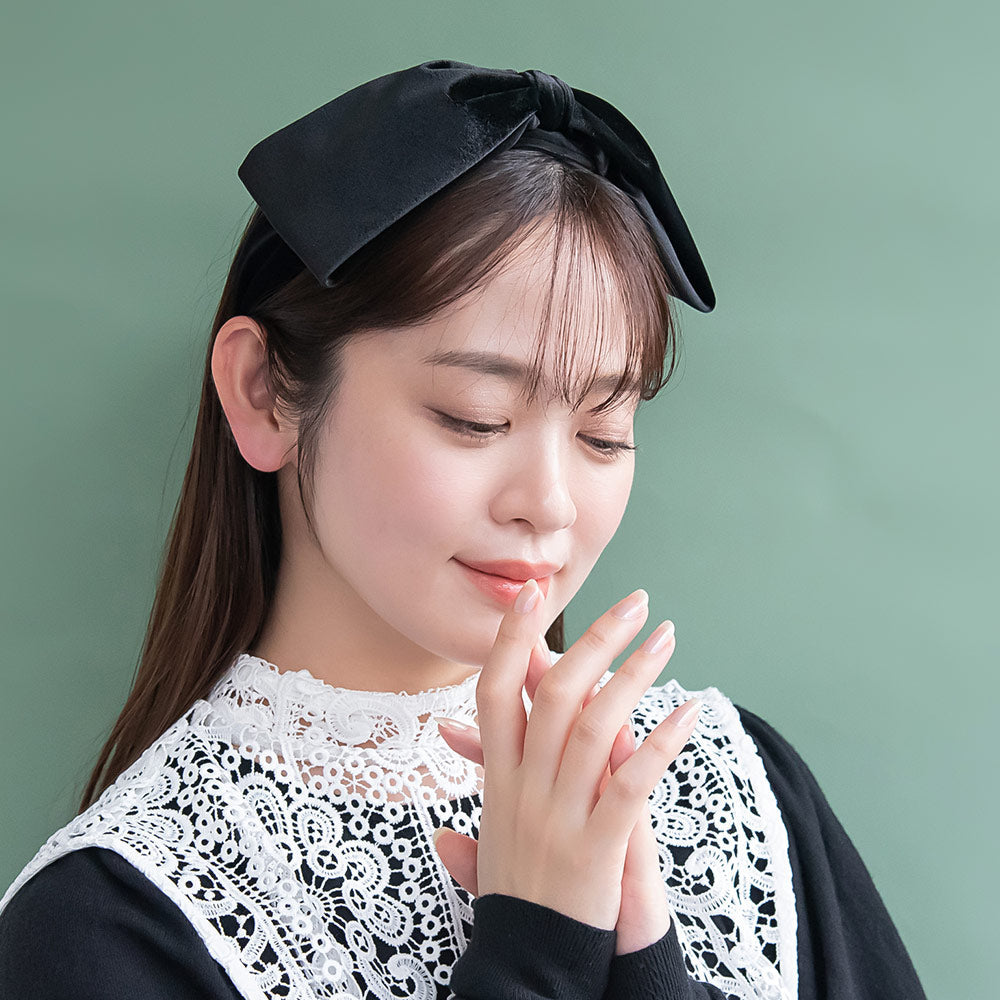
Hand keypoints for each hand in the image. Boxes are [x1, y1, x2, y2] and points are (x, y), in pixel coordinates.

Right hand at [432, 581, 698, 932]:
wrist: (529, 968)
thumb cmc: (517, 904)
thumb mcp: (488, 858)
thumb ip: (469, 831)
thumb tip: (443, 829)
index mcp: (497, 780)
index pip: (492, 691)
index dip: (511, 639)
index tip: (530, 594)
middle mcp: (523, 788)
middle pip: (553, 692)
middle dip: (595, 638)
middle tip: (635, 602)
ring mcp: (559, 815)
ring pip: (594, 725)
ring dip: (634, 674)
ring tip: (666, 638)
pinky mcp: (597, 846)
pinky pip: (631, 783)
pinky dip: (661, 743)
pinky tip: (688, 713)